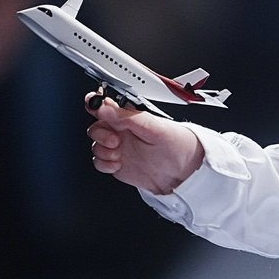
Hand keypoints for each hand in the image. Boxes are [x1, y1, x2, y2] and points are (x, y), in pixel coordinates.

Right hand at [85, 94, 203, 194]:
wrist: (185, 174)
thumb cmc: (179, 147)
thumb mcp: (155, 128)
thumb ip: (129, 117)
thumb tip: (104, 107)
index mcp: (132, 116)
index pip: (107, 106)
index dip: (96, 104)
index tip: (93, 106)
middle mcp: (123, 131)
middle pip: (96, 126)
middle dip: (100, 133)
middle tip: (115, 140)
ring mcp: (120, 148)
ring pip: (96, 145)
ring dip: (103, 150)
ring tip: (120, 154)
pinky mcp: (118, 164)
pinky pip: (99, 162)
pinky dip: (104, 164)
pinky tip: (118, 164)